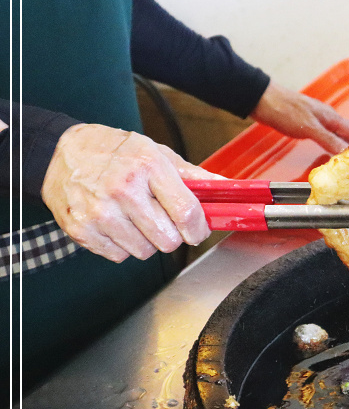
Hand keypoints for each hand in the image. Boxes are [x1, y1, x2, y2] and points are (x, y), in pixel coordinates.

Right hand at [42, 124, 222, 262]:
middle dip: (172, 235)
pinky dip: (123, 246)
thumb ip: (193, 175)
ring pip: (144, 252)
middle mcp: (123, 190)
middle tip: (163, 221)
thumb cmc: (117, 153)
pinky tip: (117, 224)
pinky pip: (119, 256)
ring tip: (137, 219)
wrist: (61, 152)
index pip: (186, 212)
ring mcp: (99, 211)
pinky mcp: (81, 229)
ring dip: (147, 241)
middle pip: (168, 240)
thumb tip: (227, 188)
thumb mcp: (157, 153)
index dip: (198, 229)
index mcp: (148, 167)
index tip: (197, 231)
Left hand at [250, 82, 348, 153]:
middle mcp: (328, 117)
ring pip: (338, 134)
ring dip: (346, 145)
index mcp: (331, 117)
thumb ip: (328, 139)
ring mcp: (318, 120)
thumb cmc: (285, 110)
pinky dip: (334, 144)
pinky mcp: (308, 124)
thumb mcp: (309, 128)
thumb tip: (347, 152)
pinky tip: (333, 151)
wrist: (262, 100)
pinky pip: (327, 136)